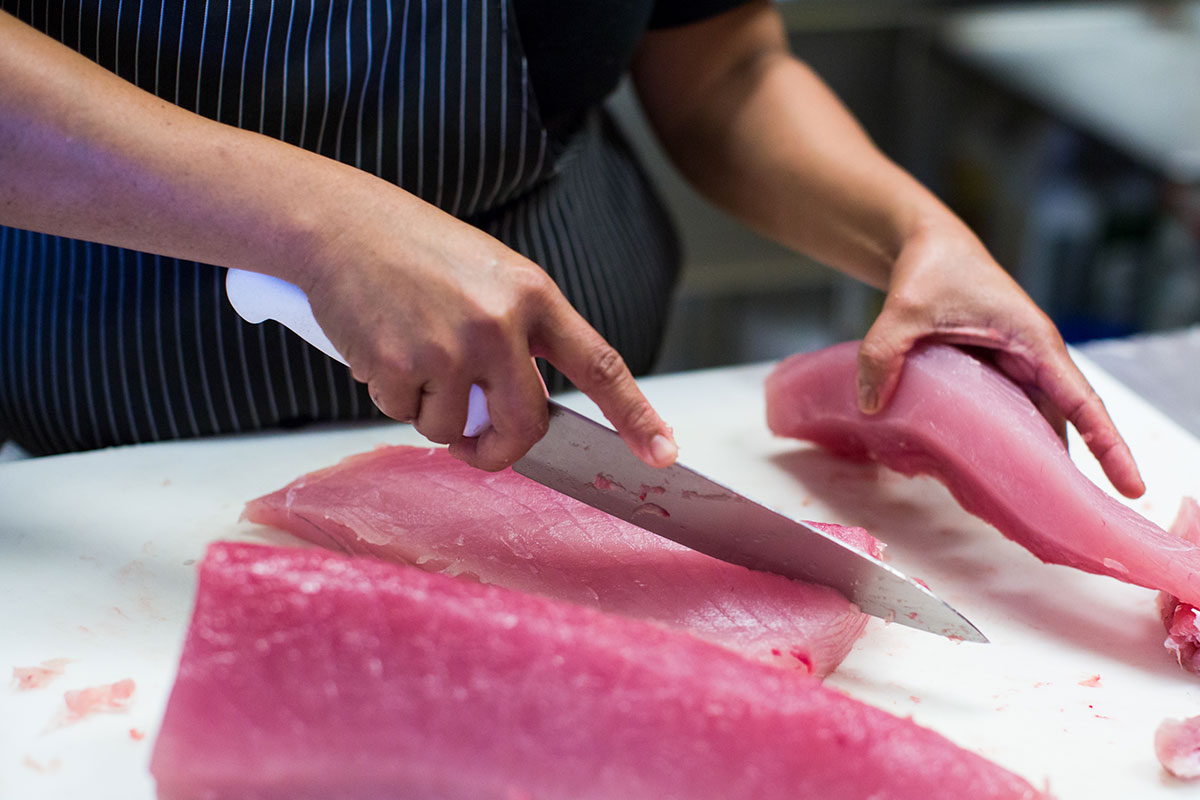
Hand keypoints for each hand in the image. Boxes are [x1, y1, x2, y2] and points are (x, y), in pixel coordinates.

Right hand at [294, 190, 677, 471]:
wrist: (338, 224)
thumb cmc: (412, 249)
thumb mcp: (487, 277)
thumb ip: (517, 336)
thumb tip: (523, 410)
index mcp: (533, 296)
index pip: (599, 364)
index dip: (635, 414)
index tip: (663, 452)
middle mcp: (500, 323)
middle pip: (524, 424)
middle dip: (499, 450)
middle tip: (478, 449)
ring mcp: (451, 347)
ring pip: (453, 427)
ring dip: (430, 410)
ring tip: (408, 353)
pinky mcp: (402, 366)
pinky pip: (404, 414)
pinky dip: (390, 395)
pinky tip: (379, 347)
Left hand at [855, 219, 1144, 498]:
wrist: (926, 246)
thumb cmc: (932, 267)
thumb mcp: (903, 308)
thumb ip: (883, 353)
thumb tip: (870, 406)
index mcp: (1032, 342)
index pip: (1080, 399)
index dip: (1107, 444)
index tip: (1130, 485)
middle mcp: (1031, 360)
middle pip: (1062, 422)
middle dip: (1068, 469)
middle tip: (1067, 521)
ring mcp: (1012, 370)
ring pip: (1031, 423)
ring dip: (1031, 461)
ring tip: (1031, 513)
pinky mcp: (990, 376)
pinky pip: (1002, 416)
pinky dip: (999, 444)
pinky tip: (987, 477)